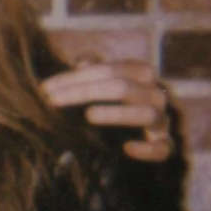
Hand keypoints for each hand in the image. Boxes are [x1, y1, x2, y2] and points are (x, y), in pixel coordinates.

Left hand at [41, 59, 174, 164]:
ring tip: (88, 115)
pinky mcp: (165, 146)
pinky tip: (127, 148)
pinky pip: (163, 148)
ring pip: (146, 114)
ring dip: (117, 114)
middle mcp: (155, 95)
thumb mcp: (103, 85)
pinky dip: (148, 149)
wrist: (138, 139)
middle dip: (84, 92)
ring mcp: (162, 121)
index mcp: (141, 75)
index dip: (76, 77)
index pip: (109, 70)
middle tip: (52, 102)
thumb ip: (93, 72)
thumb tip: (81, 60)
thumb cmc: (116, 104)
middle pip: (123, 88)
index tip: (45, 89)